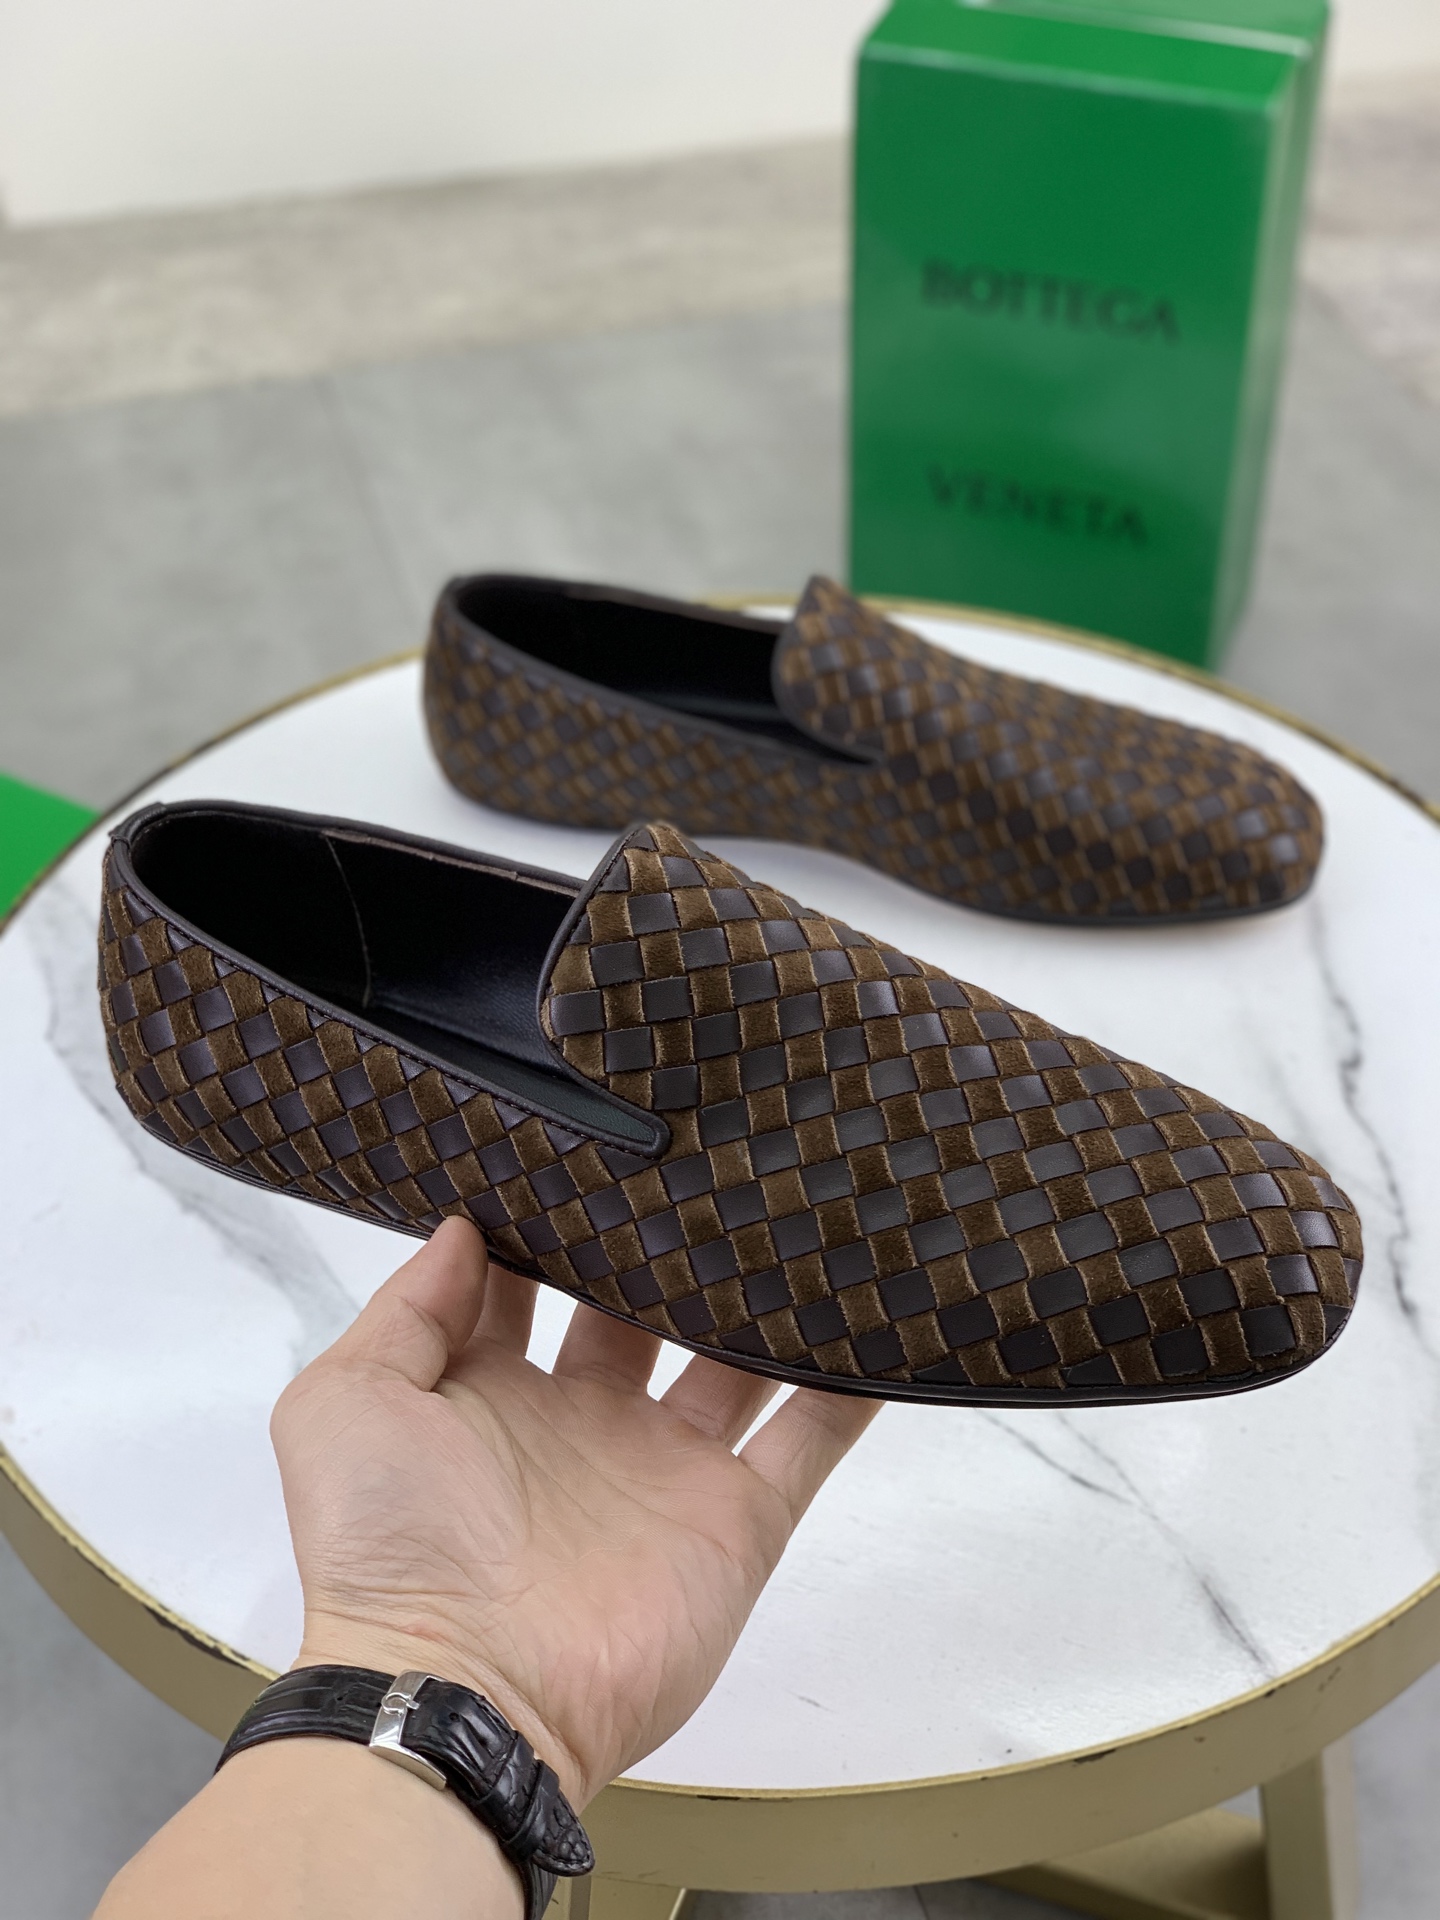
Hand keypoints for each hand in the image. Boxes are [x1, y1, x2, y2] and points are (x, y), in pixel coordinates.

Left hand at [274, 1217, 880, 1807]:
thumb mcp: (345, 1404)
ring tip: (802, 1214)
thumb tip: (458, 1226)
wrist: (466, 1694)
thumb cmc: (386, 1548)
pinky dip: (847, 1388)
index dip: (551, 1222)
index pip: (530, 1285)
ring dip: (763, 1301)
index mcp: (490, 1391)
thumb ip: (405, 1308)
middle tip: (704, 1162)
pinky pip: (808, 1441)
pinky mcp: (735, 1520)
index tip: (586, 1148)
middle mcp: (583, 1421)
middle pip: (640, 1311)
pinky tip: (881, 1320)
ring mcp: (665, 1470)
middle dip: (666, 1247)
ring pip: (733, 1363)